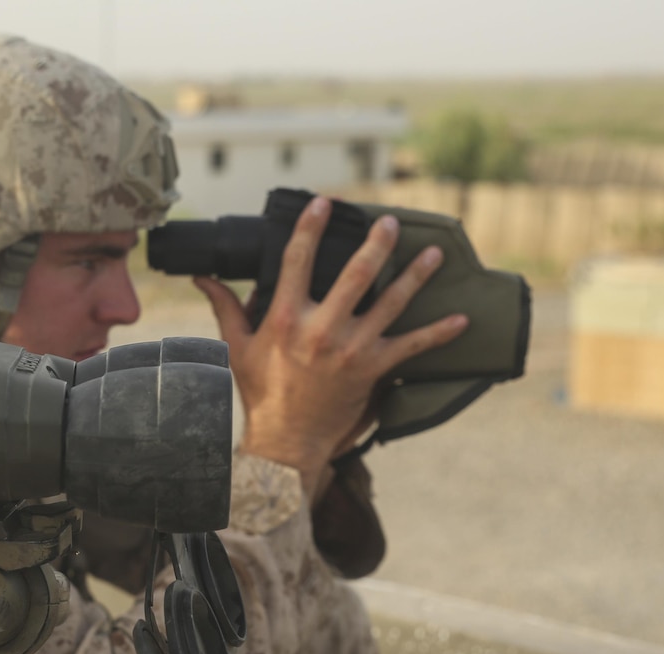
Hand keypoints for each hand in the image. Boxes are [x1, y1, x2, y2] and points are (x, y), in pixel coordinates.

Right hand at [194, 195, 467, 501]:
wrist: (286, 439)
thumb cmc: (261, 392)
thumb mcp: (237, 348)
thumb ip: (224, 308)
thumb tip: (202, 278)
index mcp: (285, 318)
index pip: (297, 260)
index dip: (310, 227)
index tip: (324, 203)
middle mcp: (320, 328)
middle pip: (355, 273)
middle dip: (376, 242)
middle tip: (389, 222)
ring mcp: (351, 348)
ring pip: (391, 301)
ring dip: (415, 276)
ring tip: (433, 254)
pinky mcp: (373, 369)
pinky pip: (412, 346)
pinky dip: (438, 334)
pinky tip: (461, 320)